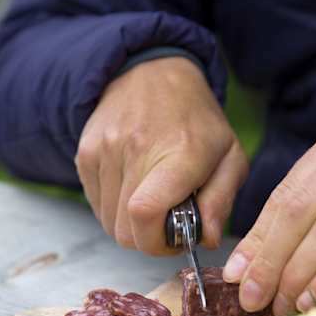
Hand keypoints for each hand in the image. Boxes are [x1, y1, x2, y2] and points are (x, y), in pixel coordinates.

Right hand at [75, 57, 247, 254]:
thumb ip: (221, 201)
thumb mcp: (230, 157)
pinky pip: (95, 204)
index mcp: (178, 153)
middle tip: (168, 221)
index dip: (158, 242)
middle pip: (125, 231)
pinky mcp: (85, 153)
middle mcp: (135, 149)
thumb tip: (206, 239)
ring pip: (108, 223)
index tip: (176, 238)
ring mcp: (104, 150)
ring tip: (152, 199)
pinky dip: (114, 207)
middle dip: (148, 238)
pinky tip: (133, 187)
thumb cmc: (196, 121)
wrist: (152, 72)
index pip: (145, 213)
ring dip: (130, 223)